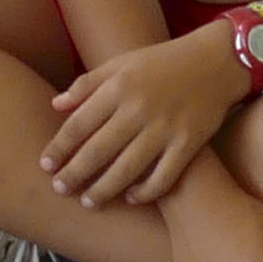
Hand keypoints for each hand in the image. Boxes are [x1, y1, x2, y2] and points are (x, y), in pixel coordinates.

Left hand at [42, 21, 252, 205]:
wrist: (217, 60)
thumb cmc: (163, 62)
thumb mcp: (122, 63)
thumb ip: (88, 84)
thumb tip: (56, 106)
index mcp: (119, 87)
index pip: (79, 124)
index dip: (59, 148)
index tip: (45, 165)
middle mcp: (139, 109)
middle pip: (97, 151)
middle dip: (74, 174)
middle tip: (59, 190)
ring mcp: (165, 129)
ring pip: (126, 170)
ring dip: (103, 190)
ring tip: (88, 201)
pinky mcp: (189, 144)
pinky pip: (163, 178)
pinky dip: (145, 192)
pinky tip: (131, 198)